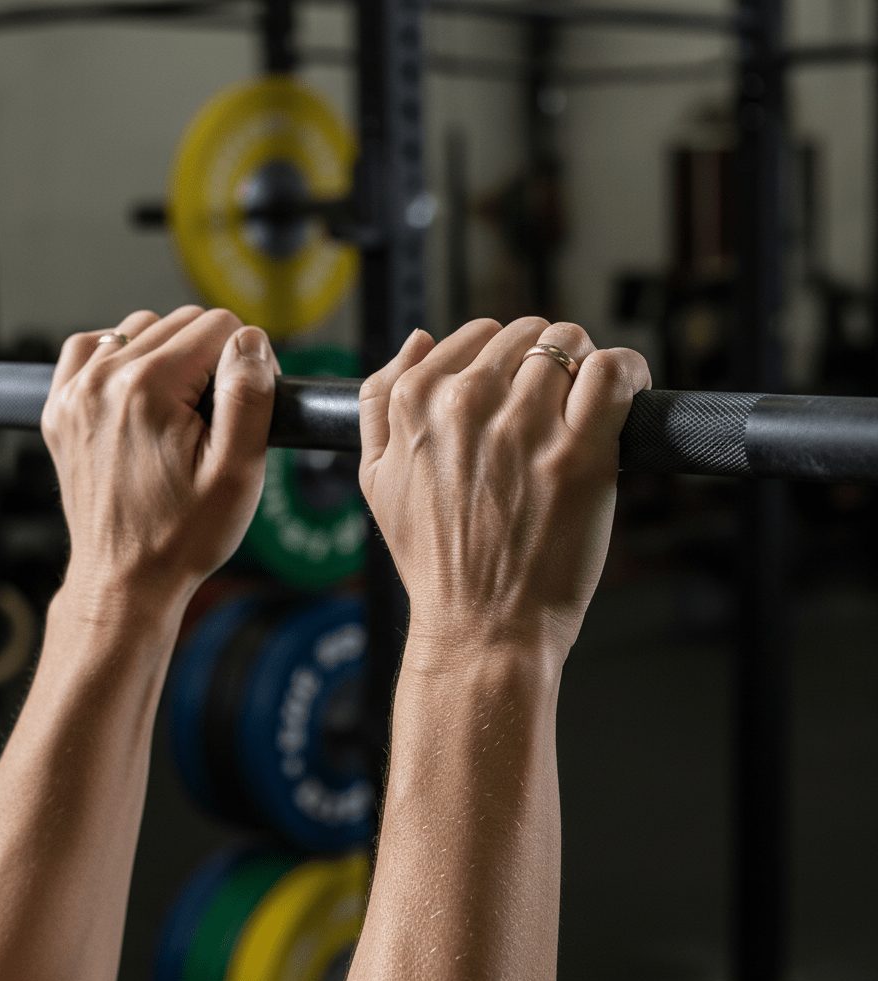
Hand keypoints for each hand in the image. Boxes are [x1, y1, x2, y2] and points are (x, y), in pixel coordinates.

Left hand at [41, 305, 280, 618]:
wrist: (125, 579)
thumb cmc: (181, 537)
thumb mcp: (237, 473)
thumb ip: (248, 396)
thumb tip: (250, 341)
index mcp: (148, 390)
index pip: (219, 325)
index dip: (246, 362)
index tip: (241, 407)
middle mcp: (102, 380)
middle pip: (180, 322)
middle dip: (209, 359)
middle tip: (213, 420)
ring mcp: (74, 393)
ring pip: (140, 329)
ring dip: (168, 358)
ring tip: (178, 415)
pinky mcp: (60, 407)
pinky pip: (93, 348)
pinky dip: (122, 360)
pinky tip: (140, 398)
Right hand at [358, 317, 650, 660]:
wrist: (480, 625)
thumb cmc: (434, 561)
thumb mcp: (375, 479)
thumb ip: (379, 400)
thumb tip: (417, 339)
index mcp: (415, 402)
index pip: (476, 334)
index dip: (503, 360)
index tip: (518, 390)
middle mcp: (466, 403)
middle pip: (525, 334)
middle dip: (542, 361)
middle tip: (551, 407)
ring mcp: (523, 426)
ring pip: (569, 343)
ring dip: (582, 367)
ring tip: (584, 407)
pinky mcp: (578, 453)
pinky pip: (612, 371)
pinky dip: (625, 371)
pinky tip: (624, 392)